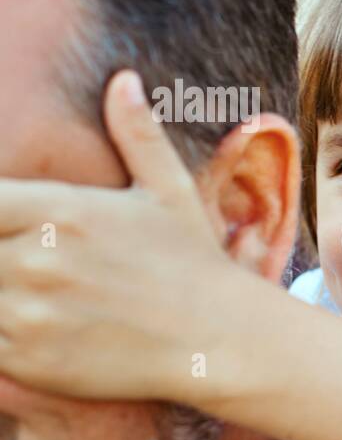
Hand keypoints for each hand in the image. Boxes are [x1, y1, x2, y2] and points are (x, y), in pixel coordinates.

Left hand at [0, 70, 243, 401]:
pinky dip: (1, 334)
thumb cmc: (194, 264)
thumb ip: (136, 135)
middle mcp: (38, 257)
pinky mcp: (30, 360)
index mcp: (60, 209)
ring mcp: (31, 311)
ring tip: (25, 288)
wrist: (221, 339)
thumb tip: (124, 80)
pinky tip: (32, 326)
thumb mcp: (168, 192)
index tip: (8, 226)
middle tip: (20, 258)